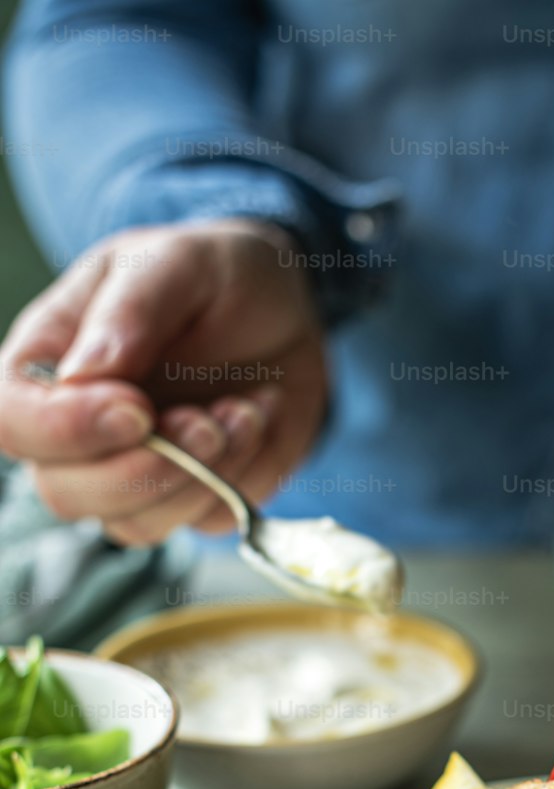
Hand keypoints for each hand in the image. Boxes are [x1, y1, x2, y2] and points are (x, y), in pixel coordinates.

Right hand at [0, 219, 327, 543]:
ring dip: (200, 478)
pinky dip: (239, 479)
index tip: (138, 410)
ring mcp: (134, 472)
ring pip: (134, 524)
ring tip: (242, 412)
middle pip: (65, 492)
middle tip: (206, 422)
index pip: (12, 421)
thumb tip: (84, 371)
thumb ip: (130, 310)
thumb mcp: (178, 262)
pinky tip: (256, 421)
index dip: (64, 430)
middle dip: (145, 469)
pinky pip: (203, 521)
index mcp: (48, 363)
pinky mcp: (191, 499)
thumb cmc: (217, 278)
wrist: (287, 313)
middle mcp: (79, 430)